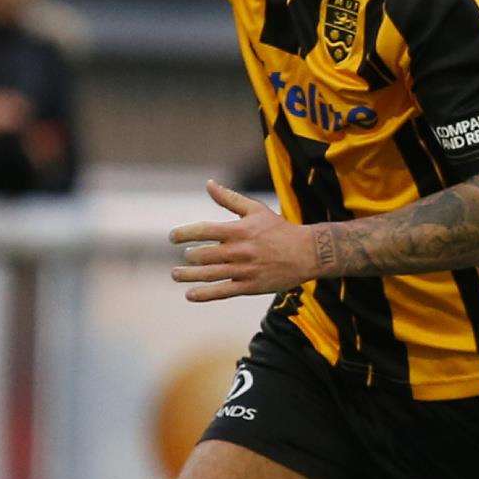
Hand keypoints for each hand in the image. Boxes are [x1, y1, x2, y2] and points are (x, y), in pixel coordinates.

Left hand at [170, 181, 315, 301]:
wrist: (306, 253)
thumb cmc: (278, 229)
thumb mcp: (255, 209)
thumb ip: (229, 198)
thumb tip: (208, 184)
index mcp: (239, 230)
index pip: (204, 230)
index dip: (184, 234)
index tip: (172, 237)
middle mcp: (239, 251)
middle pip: (203, 255)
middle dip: (189, 257)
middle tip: (185, 257)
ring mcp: (244, 271)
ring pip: (209, 275)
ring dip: (188, 276)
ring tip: (175, 275)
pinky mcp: (250, 287)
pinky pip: (222, 292)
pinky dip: (204, 294)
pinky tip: (189, 294)